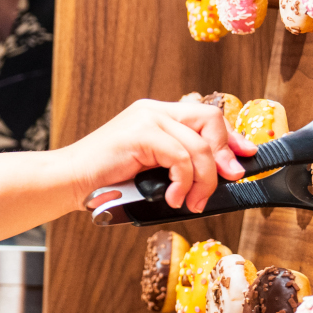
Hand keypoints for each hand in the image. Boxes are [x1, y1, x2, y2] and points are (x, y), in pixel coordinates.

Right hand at [63, 99, 253, 212]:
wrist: (67, 181)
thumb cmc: (104, 181)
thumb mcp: (151, 170)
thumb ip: (178, 165)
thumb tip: (218, 177)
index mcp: (156, 115)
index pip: (207, 117)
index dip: (231, 137)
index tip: (245, 157)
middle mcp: (153, 111)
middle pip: (210, 120)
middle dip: (224, 155)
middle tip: (227, 181)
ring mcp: (146, 119)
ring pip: (198, 145)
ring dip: (203, 181)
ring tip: (191, 201)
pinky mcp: (140, 134)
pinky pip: (180, 158)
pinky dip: (183, 183)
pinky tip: (173, 198)